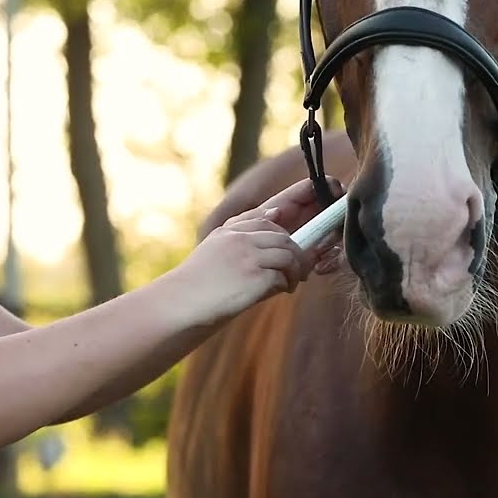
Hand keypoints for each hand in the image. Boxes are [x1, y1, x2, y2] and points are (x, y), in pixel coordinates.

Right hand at [172, 178, 345, 324]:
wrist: (179, 306)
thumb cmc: (200, 284)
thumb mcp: (217, 249)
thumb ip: (245, 232)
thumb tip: (277, 213)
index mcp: (231, 230)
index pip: (270, 209)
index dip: (297, 198)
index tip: (318, 190)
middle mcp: (239, 237)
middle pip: (284, 235)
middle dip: (298, 251)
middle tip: (301, 268)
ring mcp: (247, 254)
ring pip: (289, 254)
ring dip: (295, 271)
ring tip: (288, 283)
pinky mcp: (254, 275)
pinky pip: (284, 276)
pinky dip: (285, 285)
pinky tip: (279, 291)